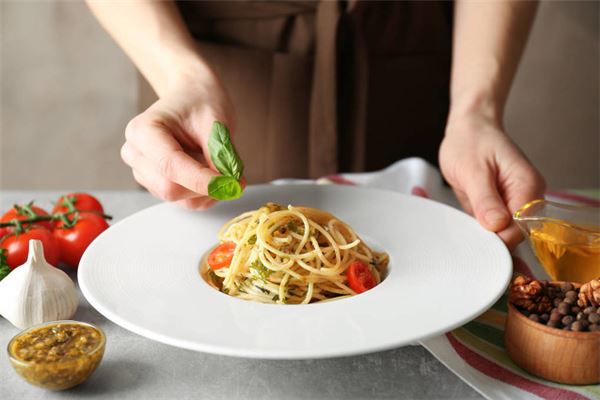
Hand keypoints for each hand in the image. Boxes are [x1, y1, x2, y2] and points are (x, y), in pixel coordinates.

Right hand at [121, 74, 235, 209]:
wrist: (192, 96)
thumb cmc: (200, 102)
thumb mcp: (215, 122)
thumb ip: (219, 155)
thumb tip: (228, 185)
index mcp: (143, 130)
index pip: (170, 166)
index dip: (201, 180)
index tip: (230, 184)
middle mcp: (136, 152)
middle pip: (170, 188)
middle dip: (206, 187)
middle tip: (234, 176)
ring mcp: (143, 171)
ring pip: (178, 198)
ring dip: (206, 191)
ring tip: (218, 165)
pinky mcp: (156, 184)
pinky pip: (183, 201)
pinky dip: (204, 194)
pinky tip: (212, 175)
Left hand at [439, 112, 544, 249]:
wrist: (469, 128)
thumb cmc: (471, 142)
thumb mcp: (474, 170)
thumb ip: (485, 199)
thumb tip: (497, 226)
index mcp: (527, 187)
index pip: (520, 230)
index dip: (496, 240)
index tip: (472, 240)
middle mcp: (526, 199)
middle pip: (512, 236)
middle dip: (486, 239)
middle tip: (459, 231)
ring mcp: (513, 204)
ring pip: (500, 234)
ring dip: (478, 234)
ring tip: (457, 221)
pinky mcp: (499, 208)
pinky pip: (490, 227)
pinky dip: (474, 228)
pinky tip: (458, 219)